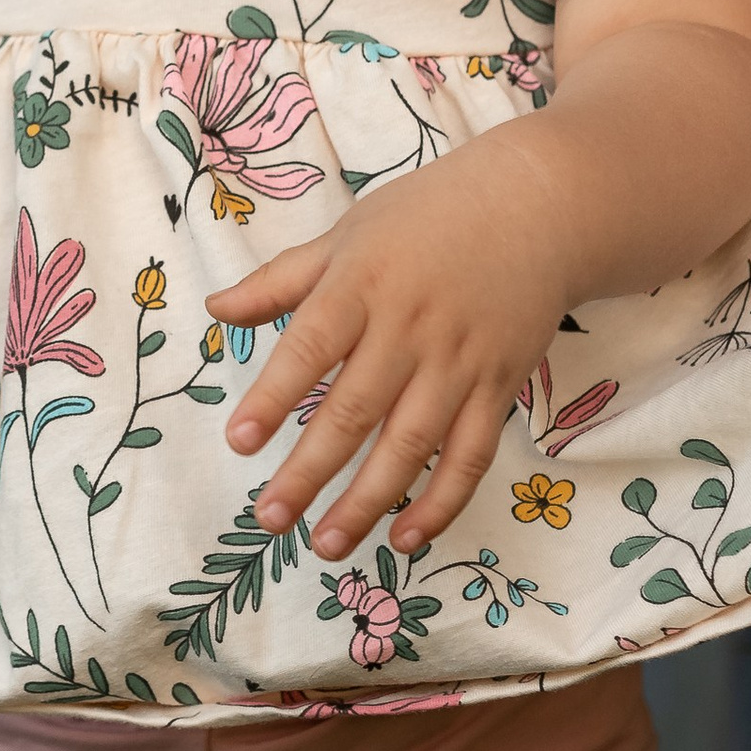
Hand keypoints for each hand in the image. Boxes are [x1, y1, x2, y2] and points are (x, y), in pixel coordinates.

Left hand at [208, 143, 570, 562]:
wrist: (536, 206)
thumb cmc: (428, 217)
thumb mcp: (348, 234)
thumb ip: (281, 280)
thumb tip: (215, 309)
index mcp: (363, 284)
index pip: (310, 346)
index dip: (273, 396)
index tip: (239, 442)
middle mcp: (410, 328)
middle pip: (355, 409)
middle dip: (309, 471)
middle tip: (270, 518)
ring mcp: (459, 361)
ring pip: (411, 444)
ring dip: (368, 500)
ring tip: (326, 545)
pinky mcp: (499, 386)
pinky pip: (471, 455)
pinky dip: (442, 502)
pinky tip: (405, 537)